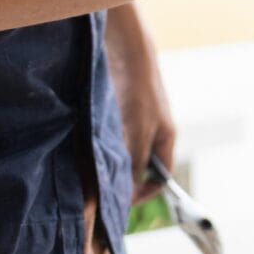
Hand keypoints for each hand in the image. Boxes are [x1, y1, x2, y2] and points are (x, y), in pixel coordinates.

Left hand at [105, 3, 176, 204]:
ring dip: (109, 159)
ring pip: (123, 151)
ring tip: (90, 164)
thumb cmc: (138, 91)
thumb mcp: (138, 131)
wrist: (127, 51)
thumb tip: (132, 189)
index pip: (160, 175)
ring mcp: (137, 119)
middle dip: (122, 176)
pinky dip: (101, 143)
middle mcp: (153, 131)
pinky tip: (87, 141)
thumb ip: (136, 160)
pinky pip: (112, 135)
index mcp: (166, 137)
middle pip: (139, 165)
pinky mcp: (120, 109)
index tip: (121, 203)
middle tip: (99, 185)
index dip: (144, 191)